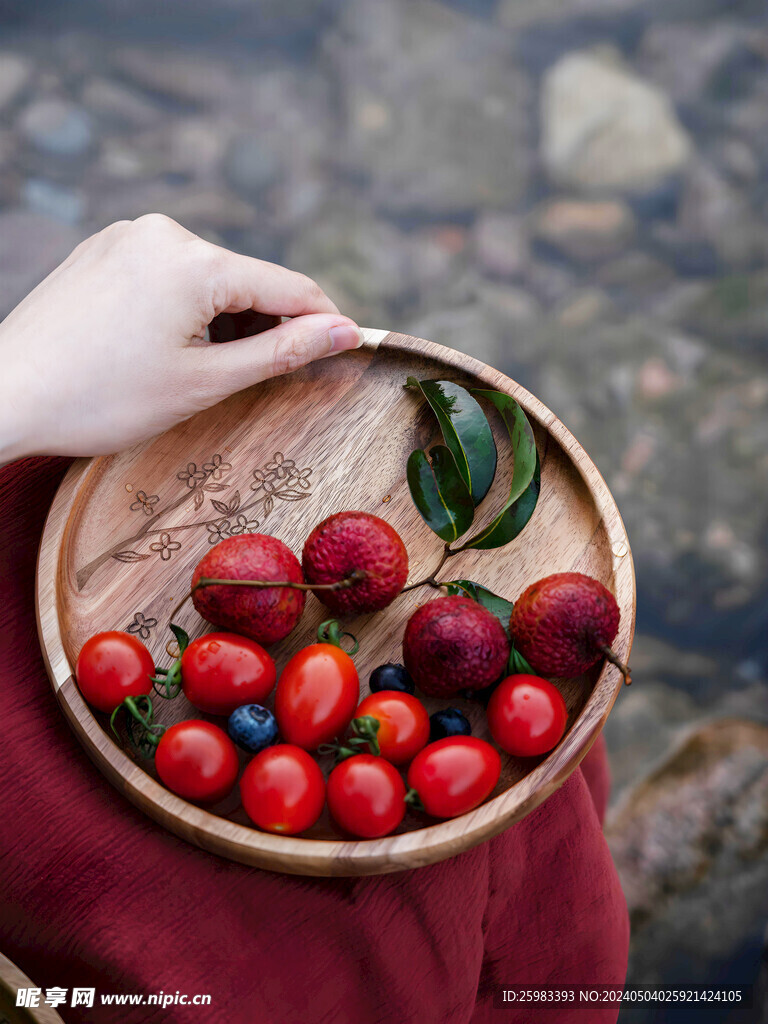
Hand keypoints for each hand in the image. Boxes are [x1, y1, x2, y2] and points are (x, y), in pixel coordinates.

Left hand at [0, 214, 361, 463]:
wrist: (9, 394)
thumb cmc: (102, 397)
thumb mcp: (205, 381)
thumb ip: (281, 351)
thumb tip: (344, 331)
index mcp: (193, 261)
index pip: (288, 286)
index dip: (323, 321)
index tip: (349, 347)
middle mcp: (163, 231)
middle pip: (247, 279)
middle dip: (265, 324)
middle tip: (260, 379)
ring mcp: (128, 235)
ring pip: (208, 277)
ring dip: (223, 318)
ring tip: (198, 370)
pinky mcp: (105, 248)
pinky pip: (169, 272)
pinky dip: (186, 307)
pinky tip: (165, 347)